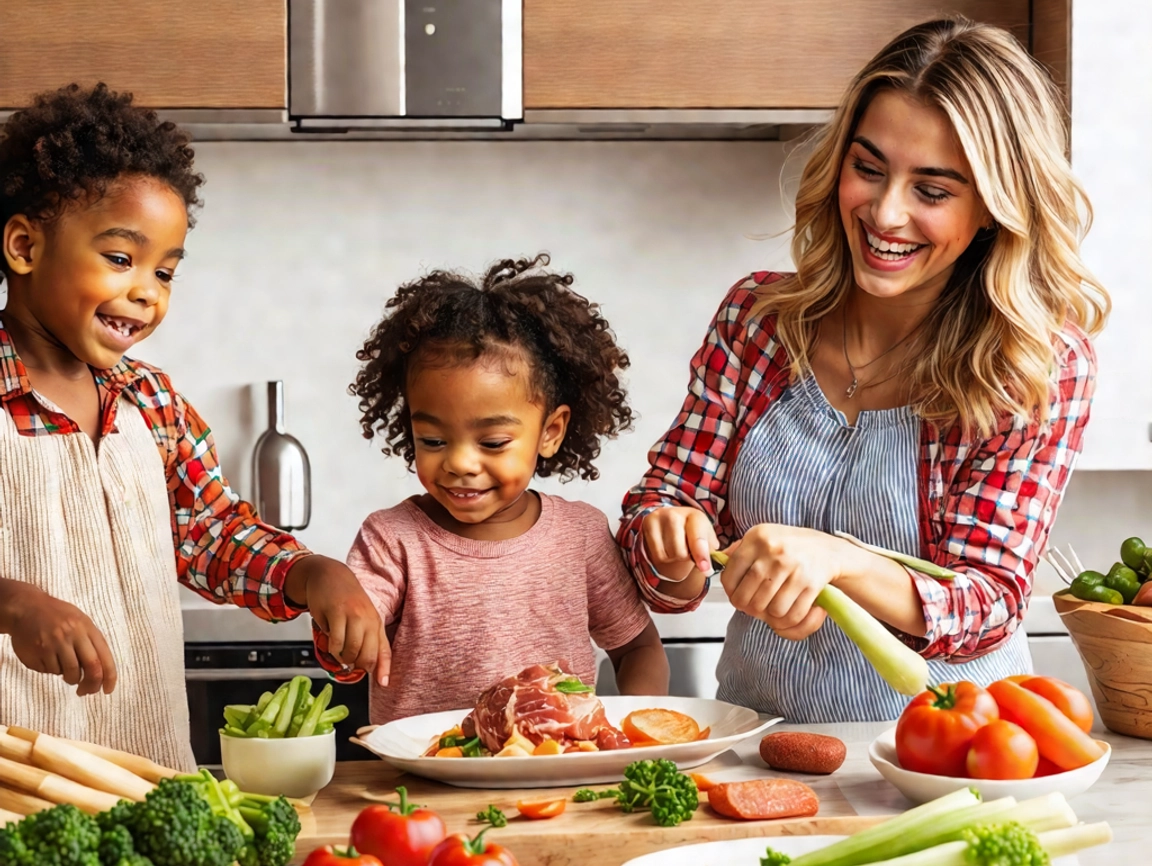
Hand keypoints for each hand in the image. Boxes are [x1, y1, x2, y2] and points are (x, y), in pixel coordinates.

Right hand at [0, 579, 117, 695]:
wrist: (26, 607)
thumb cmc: (58, 616)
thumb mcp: (81, 622)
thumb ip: (91, 643)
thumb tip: (101, 672)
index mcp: (87, 628)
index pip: (104, 658)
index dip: (109, 677)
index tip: (108, 690)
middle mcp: (71, 636)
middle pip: (91, 668)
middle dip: (92, 684)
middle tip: (86, 691)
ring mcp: (53, 645)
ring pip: (69, 674)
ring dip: (70, 678)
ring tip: (64, 668)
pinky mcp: (37, 654)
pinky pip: (50, 671)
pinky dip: (52, 670)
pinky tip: (48, 657)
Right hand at [286, 555, 391, 685]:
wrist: (330, 575)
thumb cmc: (346, 599)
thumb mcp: (361, 618)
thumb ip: (366, 640)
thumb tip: (371, 668)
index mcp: (376, 622)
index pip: (384, 650)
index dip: (384, 669)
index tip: (384, 684)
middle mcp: (368, 619)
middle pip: (368, 655)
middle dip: (358, 665)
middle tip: (349, 662)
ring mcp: (354, 615)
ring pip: (351, 650)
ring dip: (343, 657)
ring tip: (339, 651)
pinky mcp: (337, 612)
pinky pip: (336, 641)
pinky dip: (332, 647)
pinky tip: (331, 640)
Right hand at [641, 506, 718, 580]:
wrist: (673, 519)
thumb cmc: (693, 531)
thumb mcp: (706, 538)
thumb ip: (710, 552)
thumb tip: (707, 568)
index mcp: (696, 516)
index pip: (698, 538)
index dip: (701, 555)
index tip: (705, 568)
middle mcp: (675, 514)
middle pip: (680, 552)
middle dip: (686, 558)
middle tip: (688, 553)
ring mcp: (659, 518)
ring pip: (667, 555)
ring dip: (674, 559)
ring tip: (678, 549)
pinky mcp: (647, 525)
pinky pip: (656, 555)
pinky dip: (664, 558)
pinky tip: (667, 549)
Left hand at [720, 525, 846, 639]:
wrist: (829, 550)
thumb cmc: (791, 546)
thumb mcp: (763, 537)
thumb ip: (739, 549)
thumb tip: (715, 560)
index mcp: (757, 538)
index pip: (730, 576)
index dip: (731, 594)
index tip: (737, 597)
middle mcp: (774, 551)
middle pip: (748, 598)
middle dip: (750, 609)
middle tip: (756, 608)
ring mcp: (794, 567)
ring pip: (770, 609)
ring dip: (771, 615)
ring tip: (773, 608)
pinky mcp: (811, 582)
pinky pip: (792, 613)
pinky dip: (789, 619)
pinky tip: (789, 611)